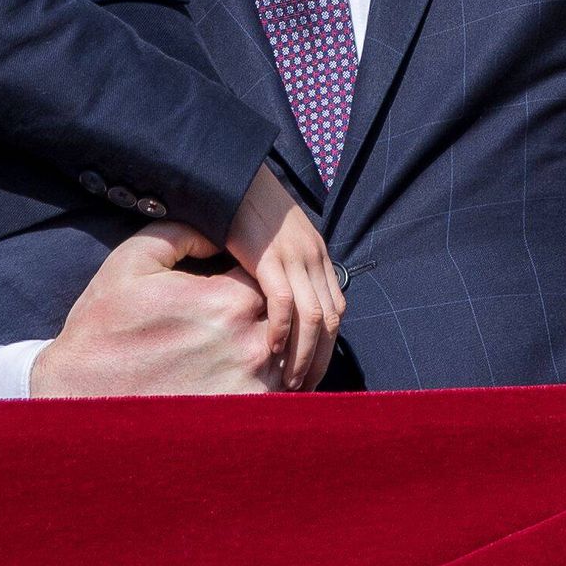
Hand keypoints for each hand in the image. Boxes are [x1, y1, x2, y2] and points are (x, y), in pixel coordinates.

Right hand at [32, 223, 299, 395]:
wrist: (82, 398)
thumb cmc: (103, 327)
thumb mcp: (133, 261)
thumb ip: (183, 233)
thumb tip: (217, 231)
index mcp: (227, 301)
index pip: (268, 274)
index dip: (250, 274)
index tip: (227, 280)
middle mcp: (250, 344)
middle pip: (284, 316)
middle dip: (263, 311)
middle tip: (231, 315)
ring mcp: (252, 386)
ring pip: (286, 355)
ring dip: (270, 347)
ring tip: (231, 347)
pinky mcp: (243, 418)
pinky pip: (277, 394)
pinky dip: (266, 382)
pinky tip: (233, 376)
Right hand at [224, 165, 344, 390]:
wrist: (230, 173)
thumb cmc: (243, 212)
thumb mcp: (273, 244)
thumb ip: (282, 273)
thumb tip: (279, 311)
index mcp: (317, 257)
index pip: (335, 313)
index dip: (326, 349)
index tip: (311, 376)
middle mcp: (314, 258)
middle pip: (330, 322)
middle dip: (318, 362)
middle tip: (303, 392)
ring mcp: (295, 257)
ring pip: (313, 318)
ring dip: (302, 355)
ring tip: (287, 382)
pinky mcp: (269, 256)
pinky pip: (284, 301)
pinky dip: (281, 329)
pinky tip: (270, 349)